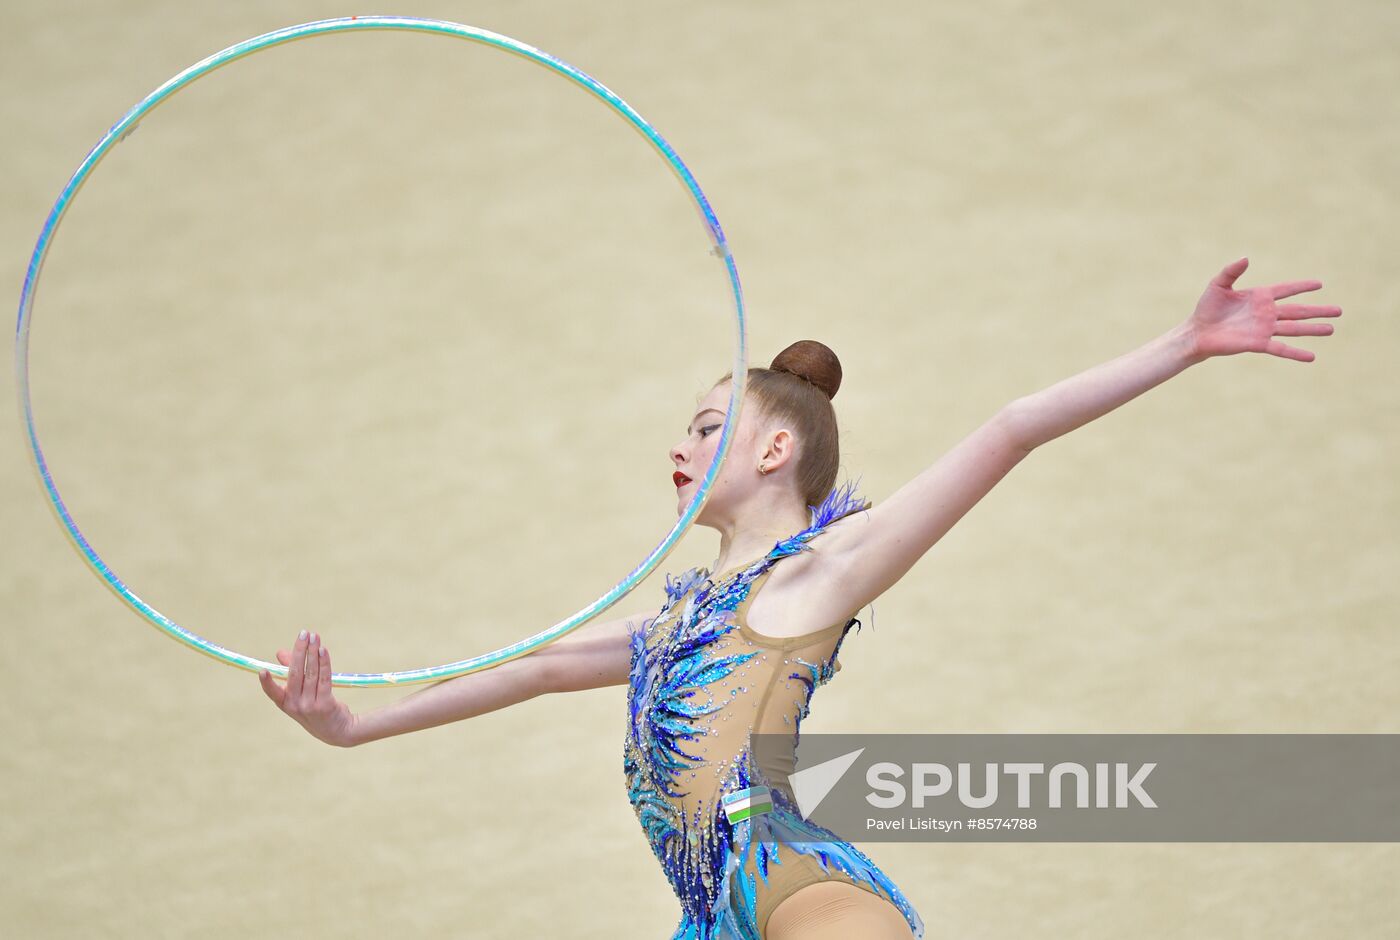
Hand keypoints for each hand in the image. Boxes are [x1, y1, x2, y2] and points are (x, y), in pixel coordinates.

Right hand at [259, 630, 357, 747]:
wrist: (337, 731)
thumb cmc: (314, 707)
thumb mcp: (299, 694)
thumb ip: (290, 672)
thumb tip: (280, 652)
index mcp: (285, 704)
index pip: (273, 693)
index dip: (267, 683)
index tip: (262, 671)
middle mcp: (296, 706)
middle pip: (295, 674)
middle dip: (299, 651)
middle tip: (304, 633)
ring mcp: (310, 706)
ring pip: (311, 674)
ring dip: (313, 652)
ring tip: (315, 636)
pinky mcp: (326, 704)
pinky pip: (324, 679)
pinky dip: (324, 662)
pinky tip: (323, 650)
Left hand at [1185, 256, 1340, 361]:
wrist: (1197, 332)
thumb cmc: (1207, 308)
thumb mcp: (1218, 285)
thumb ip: (1231, 270)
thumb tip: (1246, 258)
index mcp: (1260, 297)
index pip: (1286, 290)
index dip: (1302, 286)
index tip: (1319, 284)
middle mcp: (1266, 313)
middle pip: (1298, 310)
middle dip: (1318, 310)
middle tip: (1339, 311)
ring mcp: (1264, 329)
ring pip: (1294, 328)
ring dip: (1313, 329)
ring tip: (1331, 329)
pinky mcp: (1257, 343)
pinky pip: (1280, 348)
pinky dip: (1296, 353)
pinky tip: (1311, 356)